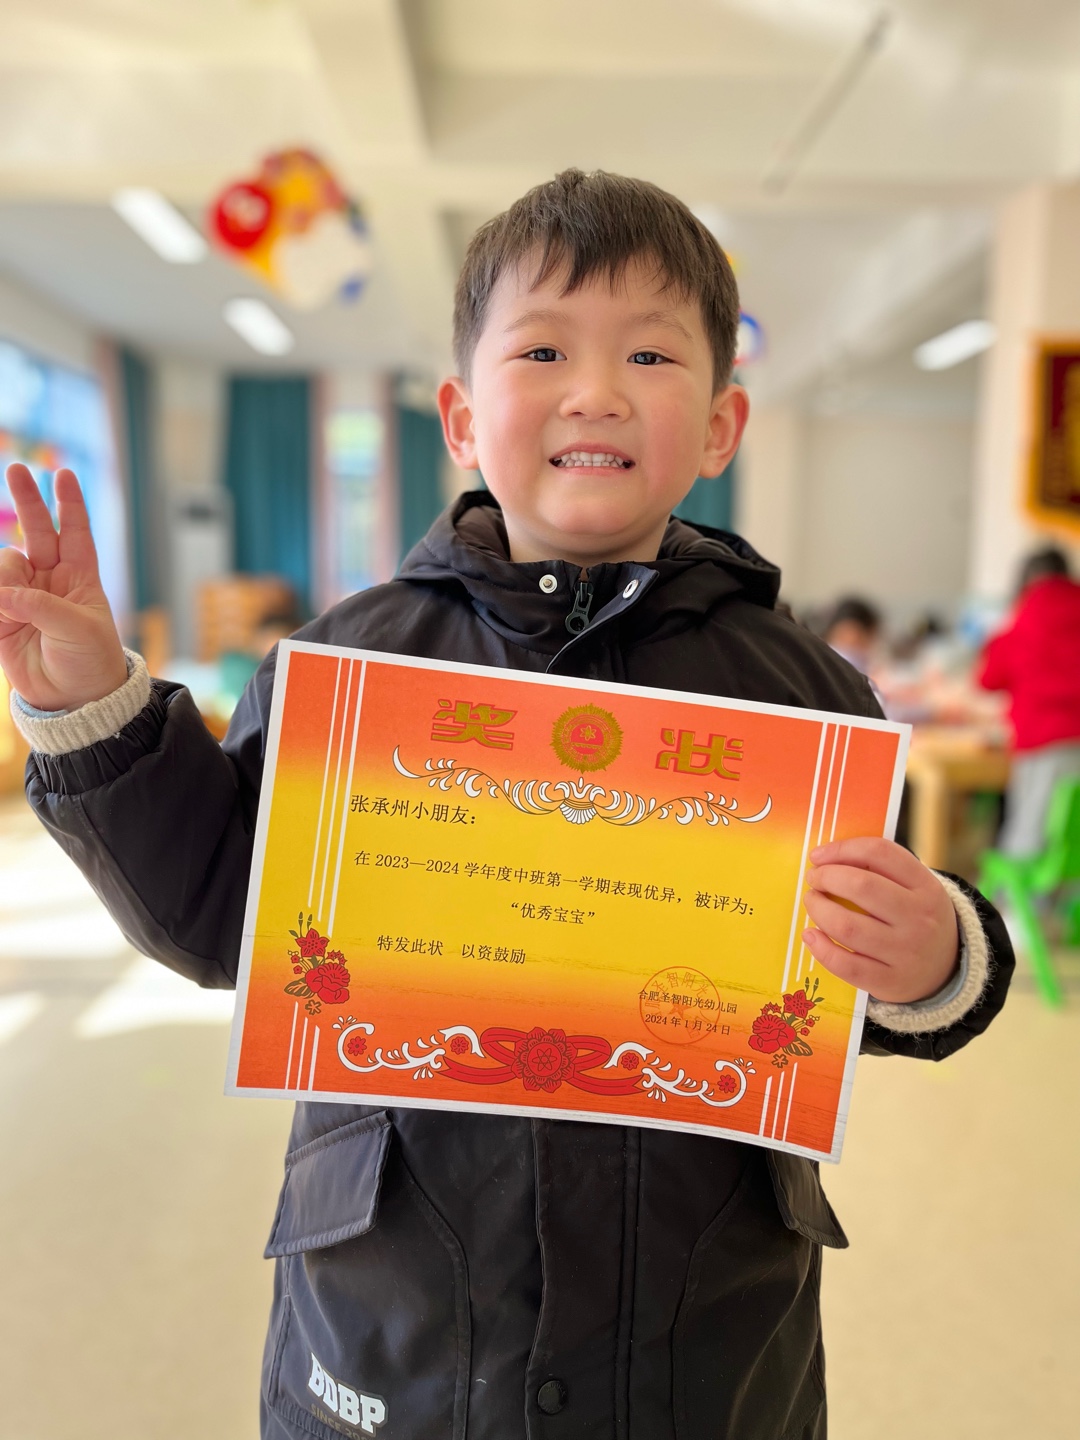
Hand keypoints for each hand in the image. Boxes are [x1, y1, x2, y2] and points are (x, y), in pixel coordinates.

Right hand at [0, 464, 127, 709]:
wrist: (71, 698)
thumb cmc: (89, 661)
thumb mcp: (77, 630)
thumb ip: (42, 606)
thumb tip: (5, 593)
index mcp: (81, 577)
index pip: (75, 532)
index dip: (70, 503)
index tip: (64, 473)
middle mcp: (51, 579)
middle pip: (37, 531)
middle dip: (27, 500)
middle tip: (16, 468)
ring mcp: (24, 595)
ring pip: (5, 564)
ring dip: (6, 580)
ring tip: (11, 610)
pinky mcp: (1, 616)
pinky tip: (2, 610)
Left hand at [802, 837, 958, 1002]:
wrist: (946, 970)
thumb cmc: (916, 919)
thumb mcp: (915, 889)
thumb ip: (880, 870)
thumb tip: (825, 858)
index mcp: (927, 887)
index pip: (879, 853)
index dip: (842, 849)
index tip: (818, 855)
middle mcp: (919, 918)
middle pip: (861, 886)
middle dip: (826, 877)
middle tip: (814, 879)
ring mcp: (905, 952)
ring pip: (847, 926)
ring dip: (818, 909)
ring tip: (812, 902)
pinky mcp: (890, 982)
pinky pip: (845, 965)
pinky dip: (820, 948)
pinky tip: (811, 935)